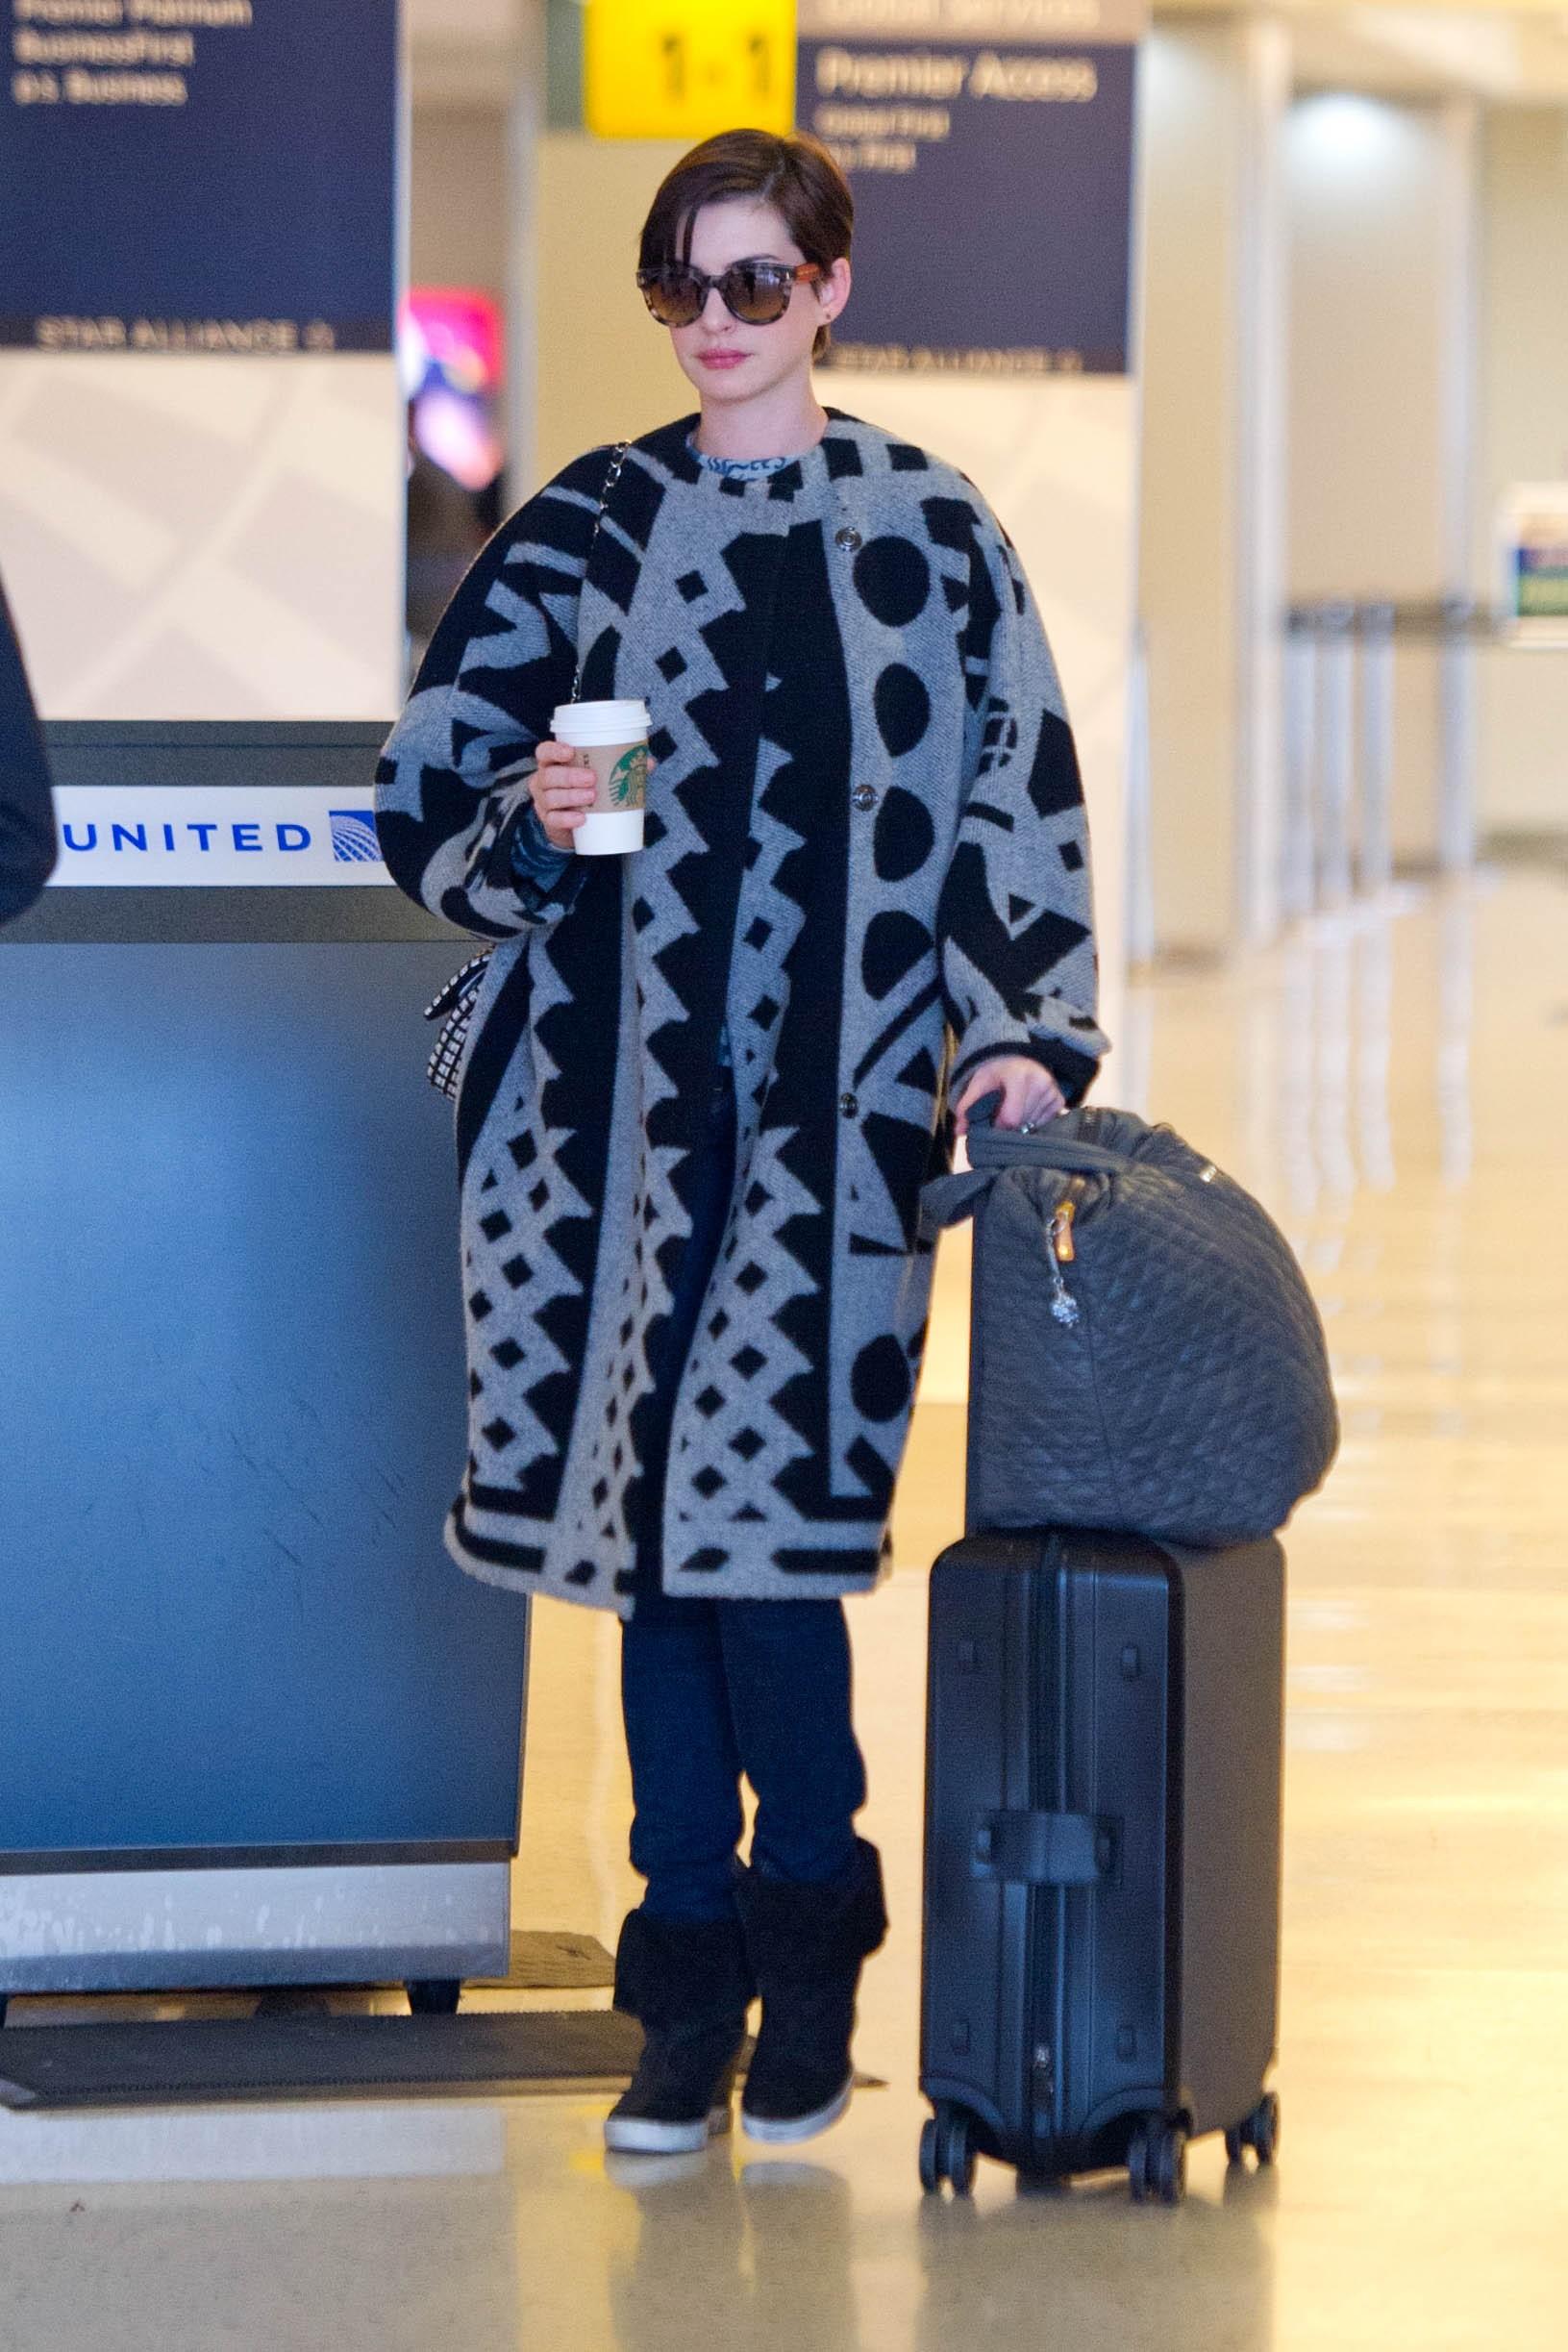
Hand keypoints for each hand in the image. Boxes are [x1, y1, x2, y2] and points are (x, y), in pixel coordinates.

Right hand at [527, 738, 658, 850]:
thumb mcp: (600, 776)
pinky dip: (567, 819)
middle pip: (548, 775)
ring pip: (550, 797)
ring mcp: (543, 801)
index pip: (544, 752)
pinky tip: (582, 819)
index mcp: (553, 763)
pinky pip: (554, 820)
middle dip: (570, 776)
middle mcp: (543, 780)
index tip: (570, 752)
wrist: (575, 824)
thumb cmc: (586, 790)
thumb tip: (648, 762)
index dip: (554, 750)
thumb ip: (621, 767)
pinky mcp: (548, 821)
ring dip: (571, 796)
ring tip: (592, 797)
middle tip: (592, 778)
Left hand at [951, 1056, 1065, 1138]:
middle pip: (1022, 1123)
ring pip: (1033, 1125)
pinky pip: (1044, 1123)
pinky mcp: (1060, 1099)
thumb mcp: (978, 1084)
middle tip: (1002, 1113)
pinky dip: (1033, 1121)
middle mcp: (1040, 1082)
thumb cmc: (996, 1073)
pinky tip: (1027, 1109)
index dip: (998, 1126)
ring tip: (1014, 1108)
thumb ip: (967, 1106)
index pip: (1011, 1118)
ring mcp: (1052, 1091)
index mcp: (1018, 1076)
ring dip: (1021, 1124)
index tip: (993, 1121)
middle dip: (1009, 1125)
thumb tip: (960, 1131)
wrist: (1016, 1057)